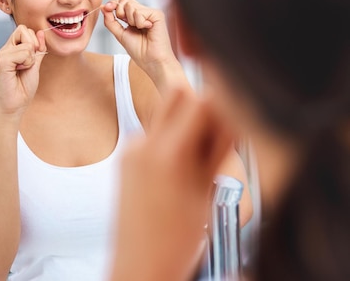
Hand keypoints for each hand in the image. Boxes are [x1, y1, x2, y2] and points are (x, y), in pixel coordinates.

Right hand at [0, 25, 46, 114]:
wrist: (16, 104)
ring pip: (27, 44)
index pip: (25, 29)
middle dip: (33, 46)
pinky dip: (26, 63)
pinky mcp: (3, 61)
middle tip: (28, 63)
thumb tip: (41, 32)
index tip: (34, 56)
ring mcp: (3, 54)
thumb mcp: (35, 64)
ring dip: (30, 59)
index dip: (34, 40)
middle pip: (24, 30)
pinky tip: (18, 71)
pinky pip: (22, 53)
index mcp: (13, 48)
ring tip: (22, 70)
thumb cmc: (23, 88)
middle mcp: (6, 48)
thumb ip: (38, 49)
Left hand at [102, 0, 177, 73]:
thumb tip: (103, 7)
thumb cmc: (139, 51)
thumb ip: (111, 21)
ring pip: (130, 5)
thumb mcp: (120, 34)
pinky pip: (139, 12)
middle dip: (119, 11)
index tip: (106, 8)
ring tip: (139, 29)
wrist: (151, 61)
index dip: (113, 4)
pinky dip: (139, 22)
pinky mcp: (157, 14)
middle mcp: (143, 13)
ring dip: (130, 20)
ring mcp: (150, 13)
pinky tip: (147, 29)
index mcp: (134, 17)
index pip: (122, 2)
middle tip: (126, 24)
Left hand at [110, 87, 233, 280]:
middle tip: (214, 135)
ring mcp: (131, 149)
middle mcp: (145, 144)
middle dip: (201, 105)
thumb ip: (218, 148)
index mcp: (170, 153)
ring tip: (197, 158)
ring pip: (165, 111)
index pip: (201, 99)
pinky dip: (169, 139)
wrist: (139, 264)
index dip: (222, 106)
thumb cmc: (178, 239)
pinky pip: (152, 132)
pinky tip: (177, 170)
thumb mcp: (207, 191)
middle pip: (178, 93)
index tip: (232, 120)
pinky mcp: (124, 156)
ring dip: (185, 121)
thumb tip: (232, 115)